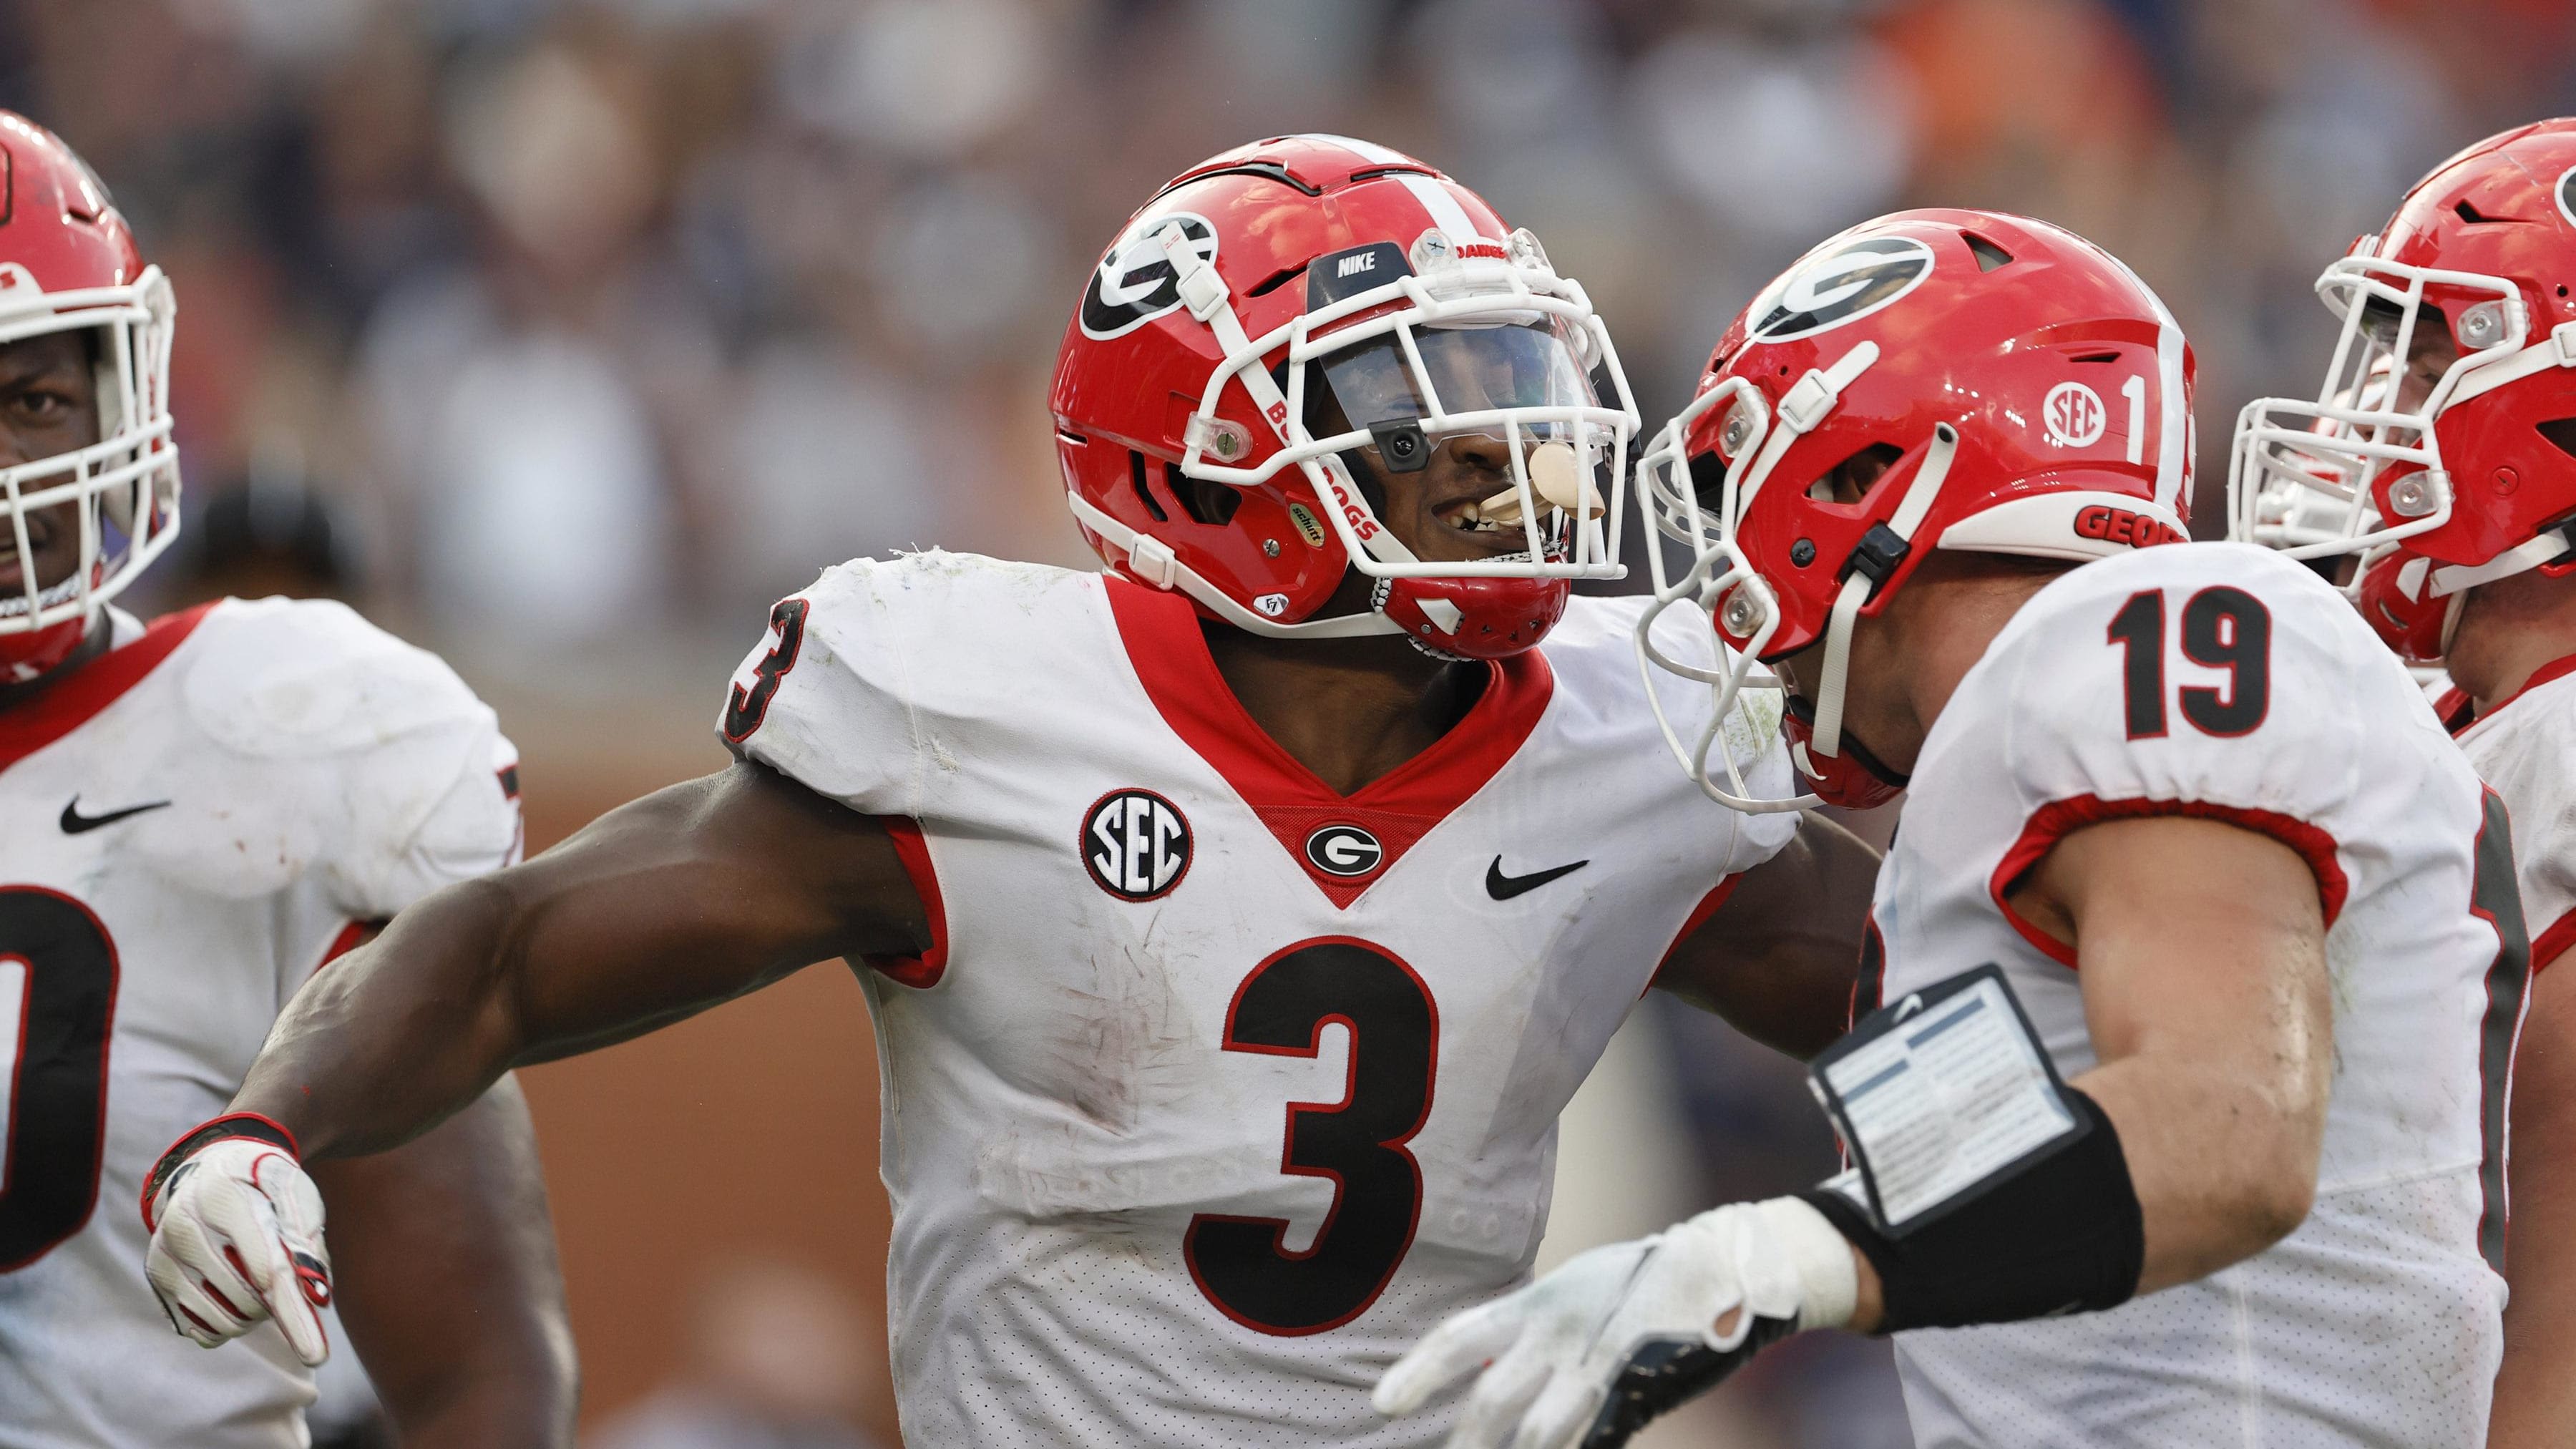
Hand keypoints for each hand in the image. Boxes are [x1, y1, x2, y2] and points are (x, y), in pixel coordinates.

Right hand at [142, 1118, 334, 1365]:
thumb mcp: (297, 1197)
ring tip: (255, 1275)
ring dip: (254, 1313)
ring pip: (226, 1323)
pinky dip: (228, 1322)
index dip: (295, 1315)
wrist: (213, 1168)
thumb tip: (318, 1298)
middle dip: (278, 1298)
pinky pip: (202, 1331)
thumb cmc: (266, 1186)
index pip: (268, 1272)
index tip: (317, 1357)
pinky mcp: (157, 1280)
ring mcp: (164, 1257)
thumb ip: (310, 1244)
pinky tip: (231, 1288)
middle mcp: (185, 1229)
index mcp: (226, 1200)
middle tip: (278, 1266)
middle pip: (250, 1301)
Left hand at [1373, 1197, 1855, 1448]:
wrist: (1714, 1271)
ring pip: (1541, 1433)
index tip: (1382, 1406)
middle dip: (1463, 1443)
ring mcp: (1597, 1371)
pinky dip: (1574, 1448)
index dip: (1419, 1373)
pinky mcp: (1633, 1396)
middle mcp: (1558, 1337)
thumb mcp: (1567, 1292)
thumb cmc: (1629, 1281)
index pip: (1460, 1338)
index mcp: (1534, 1304)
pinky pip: (1591, 1440)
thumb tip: (1480, 1371)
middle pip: (1492, 1400)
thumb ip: (1524, 1331)